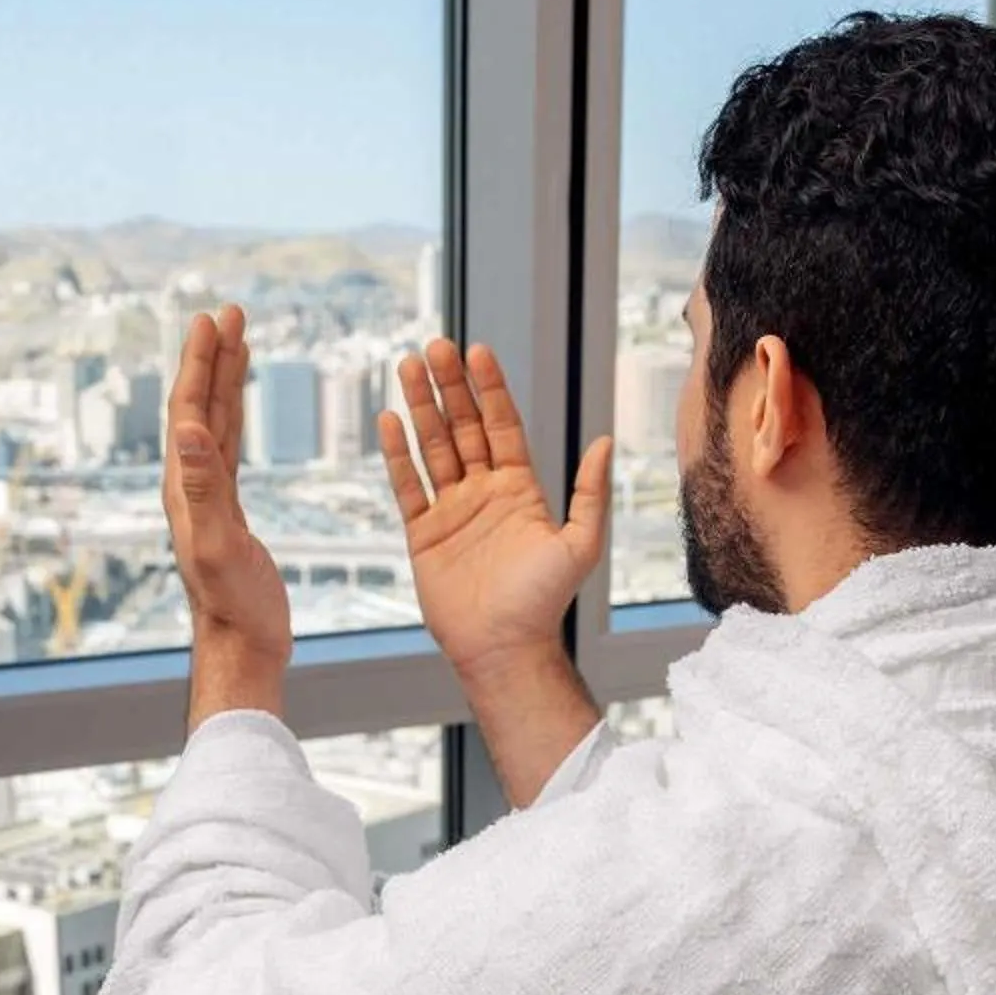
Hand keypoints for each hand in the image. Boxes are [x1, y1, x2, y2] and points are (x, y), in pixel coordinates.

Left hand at [163, 305, 290, 665]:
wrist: (242, 646)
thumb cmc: (232, 605)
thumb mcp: (217, 544)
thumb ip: (202, 488)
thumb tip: (189, 429)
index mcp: (184, 487)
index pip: (188, 411)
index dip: (199, 364)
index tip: (213, 319)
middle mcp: (190, 485)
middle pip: (199, 407)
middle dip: (212, 358)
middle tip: (229, 312)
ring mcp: (208, 497)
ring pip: (216, 423)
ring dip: (225, 380)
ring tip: (239, 339)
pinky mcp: (229, 511)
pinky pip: (231, 449)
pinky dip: (236, 417)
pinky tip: (241, 406)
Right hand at [378, 337, 611, 677]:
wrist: (504, 648)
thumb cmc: (545, 602)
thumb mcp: (580, 544)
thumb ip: (590, 492)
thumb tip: (606, 440)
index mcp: (520, 489)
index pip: (502, 425)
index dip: (490, 389)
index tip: (478, 352)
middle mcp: (484, 493)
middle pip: (463, 427)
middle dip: (449, 387)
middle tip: (435, 347)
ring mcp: (451, 511)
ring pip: (433, 448)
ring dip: (421, 408)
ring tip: (408, 366)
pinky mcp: (423, 534)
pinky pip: (407, 486)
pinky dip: (397, 454)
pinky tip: (389, 419)